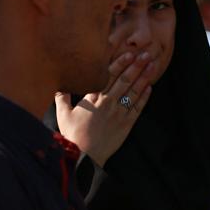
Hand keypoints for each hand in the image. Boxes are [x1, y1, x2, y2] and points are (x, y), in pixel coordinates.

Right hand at [55, 51, 155, 166]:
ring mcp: (118, 113)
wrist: (84, 155)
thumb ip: (62, 98)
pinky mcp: (126, 124)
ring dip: (143, 78)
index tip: (128, 54)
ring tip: (152, 66)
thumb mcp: (63, 114)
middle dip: (135, 66)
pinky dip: (144, 97)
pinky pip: (137, 108)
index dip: (119, 64)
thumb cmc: (72, 135)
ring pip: (133, 92)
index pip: (108, 76)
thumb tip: (58, 85)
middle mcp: (107, 103)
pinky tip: (150, 87)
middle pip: (124, 81)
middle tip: (145, 54)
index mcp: (92, 98)